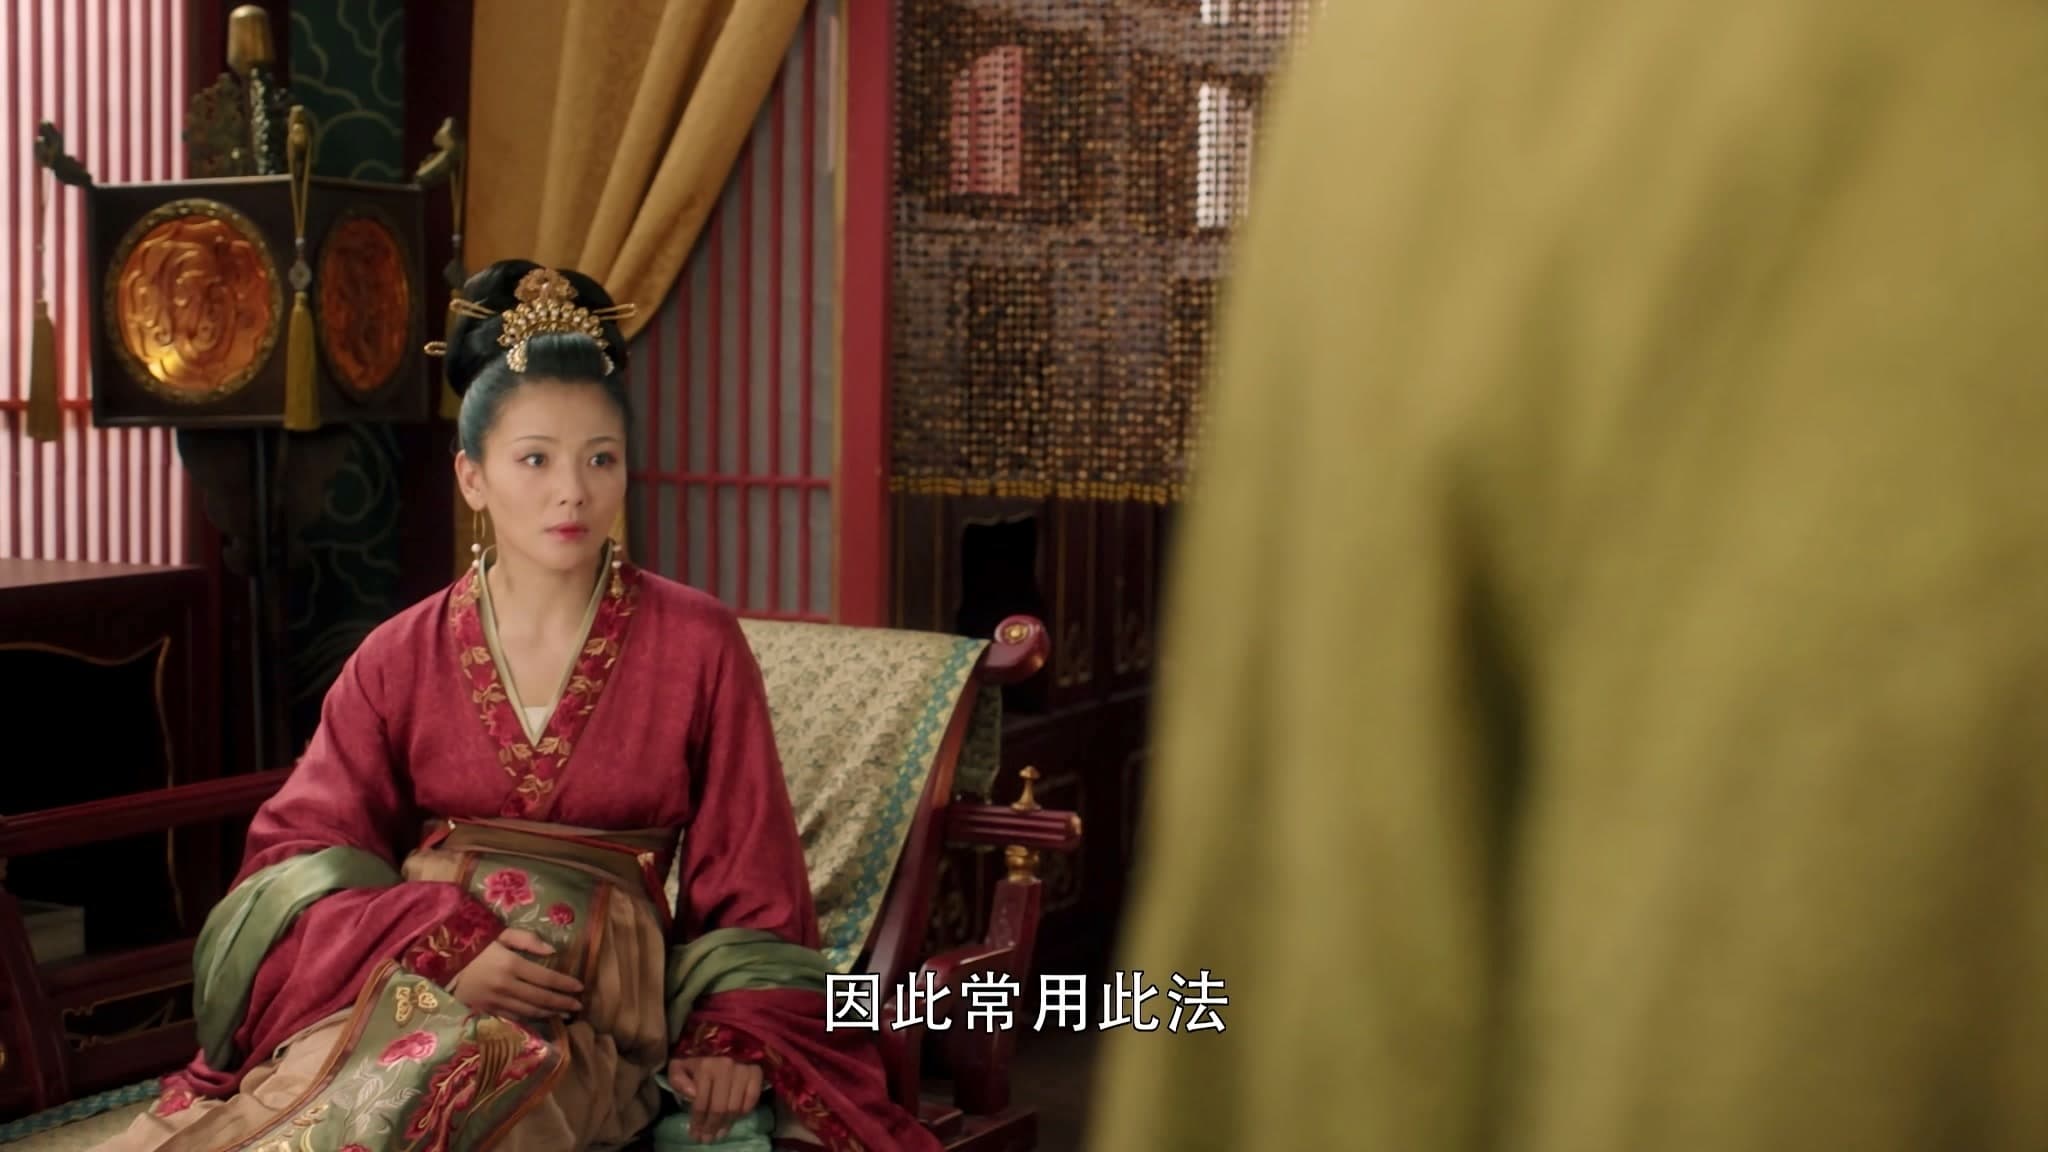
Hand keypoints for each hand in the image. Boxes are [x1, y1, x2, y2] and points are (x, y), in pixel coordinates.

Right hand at [448, 928, 582, 1019]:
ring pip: (529, 1011)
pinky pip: (512, 1018)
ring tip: (565, 1014)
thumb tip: (553, 949)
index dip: (565, 984)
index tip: (580, 987)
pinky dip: (529, 1020)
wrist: (440, 964)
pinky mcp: (484, 1012)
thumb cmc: (473, 946)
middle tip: (579, 1006)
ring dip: (550, 1013)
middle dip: (562, 1002)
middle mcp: (505, 985)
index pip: (545, 977)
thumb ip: (527, 940)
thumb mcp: (499, 935)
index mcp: (510, 964)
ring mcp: (494, 1002)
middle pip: (540, 998)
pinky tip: (541, 1020)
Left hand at [668, 1055, 763, 1143]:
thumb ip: (678, 1079)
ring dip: (727, 1125)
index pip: (701, 1102)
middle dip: (712, 1127)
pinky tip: (734, 1118)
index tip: (695, 1135)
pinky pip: (752, 1099)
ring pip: (735, 1107)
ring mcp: (743, 1069)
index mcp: (705, 1066)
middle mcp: (726, 1067)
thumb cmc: (697, 1060)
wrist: (721, 1043)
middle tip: (707, 1139)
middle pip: (719, 1108)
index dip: (697, 1122)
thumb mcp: (680, 1066)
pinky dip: (744, 1112)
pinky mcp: (756, 1072)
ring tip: (719, 1134)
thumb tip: (692, 1094)